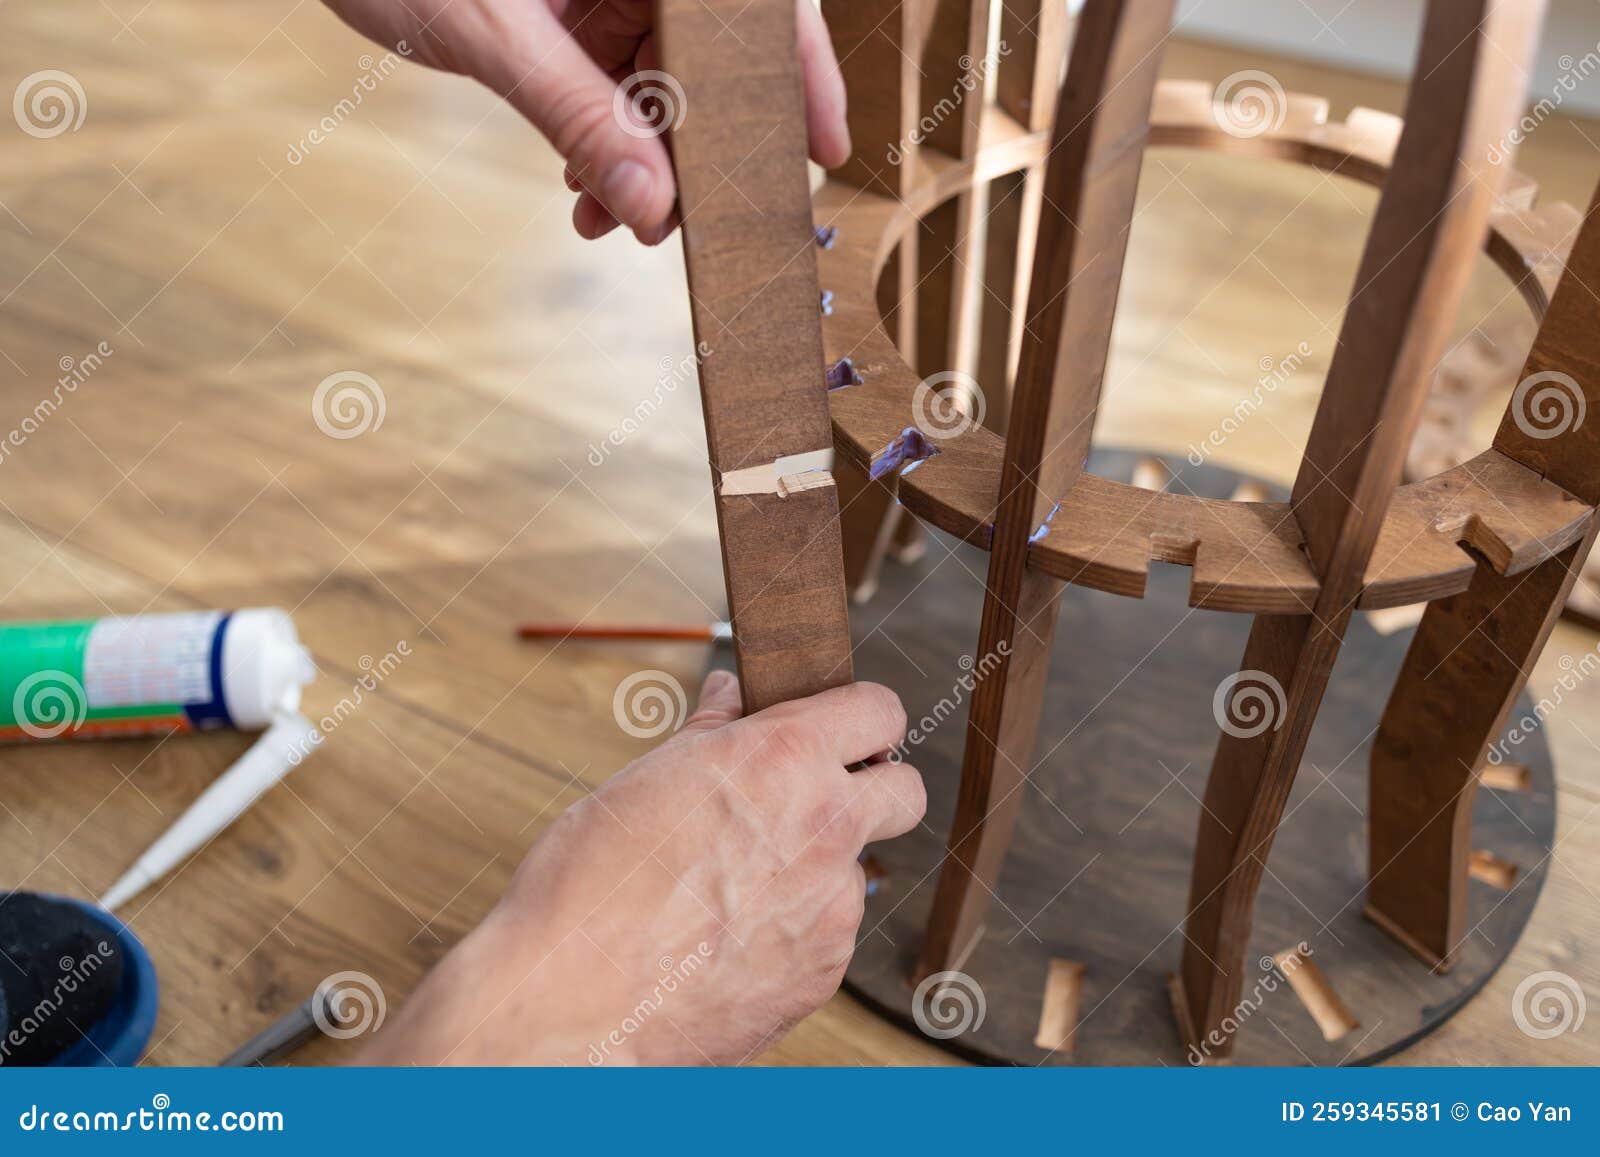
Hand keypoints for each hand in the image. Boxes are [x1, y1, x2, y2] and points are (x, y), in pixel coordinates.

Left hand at [318, 0, 850, 243]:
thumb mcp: (491, 31)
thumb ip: (577, 116)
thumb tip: (654, 209)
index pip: (756, 9)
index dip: (800, 79)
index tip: (824, 155)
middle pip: (715, 53)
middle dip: (699, 147)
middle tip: (682, 222)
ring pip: (666, 77)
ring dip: (645, 159)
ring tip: (610, 222)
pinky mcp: (574, 4)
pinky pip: (615, 80)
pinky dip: (604, 139)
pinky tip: (581, 192)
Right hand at [359, 672, 924, 1064]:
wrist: (572, 1003)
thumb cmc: (590, 883)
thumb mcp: (646, 778)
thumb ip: (712, 731)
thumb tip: (733, 696)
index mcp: (785, 760)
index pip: (880, 709)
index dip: (860, 717)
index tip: (836, 730)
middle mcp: (827, 827)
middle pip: (908, 790)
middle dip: (872, 789)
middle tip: (813, 798)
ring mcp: (833, 907)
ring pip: (856, 869)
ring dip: (818, 867)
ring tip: (733, 886)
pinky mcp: (824, 973)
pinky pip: (827, 935)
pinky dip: (792, 931)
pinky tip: (727, 939)